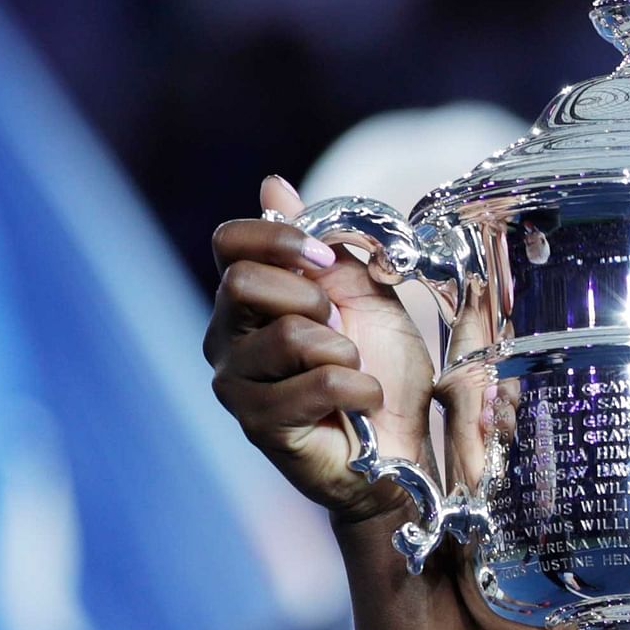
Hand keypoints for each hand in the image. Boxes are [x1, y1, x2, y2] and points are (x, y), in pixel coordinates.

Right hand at [202, 176, 437, 523]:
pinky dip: (360, 389)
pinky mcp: (259, 426)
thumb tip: (273, 184)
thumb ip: (325, 243)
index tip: (325, 259)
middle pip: (242, 282)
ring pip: (286, 335)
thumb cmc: (381, 369)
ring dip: (343, 351)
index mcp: (249, 298)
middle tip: (340, 328)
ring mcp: (236, 384)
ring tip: (353, 371)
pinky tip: (363, 404)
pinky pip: (317, 383)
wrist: (403, 445)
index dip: (279, 239)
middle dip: (312, 298)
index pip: (229, 241)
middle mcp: (227, 337)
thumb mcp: (366, 292)